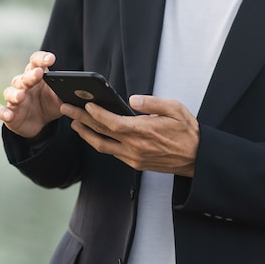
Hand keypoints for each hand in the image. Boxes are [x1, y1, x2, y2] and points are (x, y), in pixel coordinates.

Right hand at [0, 51, 62, 137]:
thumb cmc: (50, 105)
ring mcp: (14, 98)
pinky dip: (1, 111)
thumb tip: (82, 92)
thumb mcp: (61, 100)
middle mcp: (23, 84)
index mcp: (37, 75)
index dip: (42, 59)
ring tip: (21, 96)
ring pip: (10, 92)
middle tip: (38, 73)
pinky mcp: (7, 112)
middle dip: (30, 75)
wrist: (40, 124)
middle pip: (24, 77)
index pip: (36, 61)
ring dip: (15, 93)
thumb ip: (67, 94)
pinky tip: (8, 114)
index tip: (51, 59)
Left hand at [61, 95, 198, 176]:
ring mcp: (134, 158)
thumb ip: (151, 103)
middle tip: (66, 109)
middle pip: (101, 133)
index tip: (84, 104)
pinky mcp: (136, 164)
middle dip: (81, 120)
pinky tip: (94, 134)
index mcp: (143, 132)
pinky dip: (100, 142)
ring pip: (102, 146)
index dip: (95, 114)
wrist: (197, 158)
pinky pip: (112, 152)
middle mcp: (135, 147)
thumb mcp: (174, 109)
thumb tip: (133, 100)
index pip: (112, 122)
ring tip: (75, 123)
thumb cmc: (187, 131)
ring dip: (86, 134)